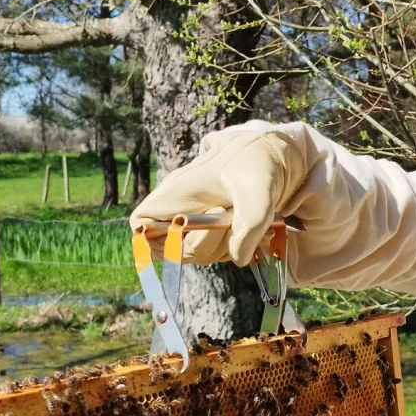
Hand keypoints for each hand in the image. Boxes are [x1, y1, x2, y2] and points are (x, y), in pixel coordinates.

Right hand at [130, 121, 307, 265]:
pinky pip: (219, 251)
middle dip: (205, 245)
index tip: (180, 236)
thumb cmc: (256, 165)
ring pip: (200, 254)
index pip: (142, 224)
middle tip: (229, 219)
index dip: (150, 238)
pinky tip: (254, 228)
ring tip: (243, 216)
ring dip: (226, 246)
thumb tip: (238, 258)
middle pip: (176, 250)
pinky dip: (237, 247)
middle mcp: (181, 210)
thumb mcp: (258, 191)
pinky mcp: (216, 231)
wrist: (274, 157)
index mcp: (176, 194)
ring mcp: (199, 223)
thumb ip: (249, 225)